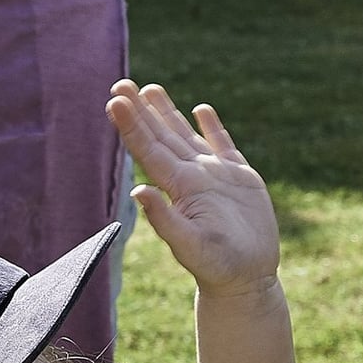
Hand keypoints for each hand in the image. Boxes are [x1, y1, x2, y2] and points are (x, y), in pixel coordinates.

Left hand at [107, 80, 280, 299]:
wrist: (248, 279)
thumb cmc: (217, 267)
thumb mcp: (190, 245)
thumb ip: (164, 219)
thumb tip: (138, 192)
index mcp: (179, 188)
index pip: (149, 149)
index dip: (132, 124)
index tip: (115, 100)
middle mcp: (192, 177)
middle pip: (161, 136)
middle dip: (141, 110)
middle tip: (120, 83)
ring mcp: (215, 176)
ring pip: (186, 136)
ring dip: (167, 113)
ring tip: (150, 89)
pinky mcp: (240, 179)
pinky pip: (223, 146)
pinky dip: (212, 127)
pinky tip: (201, 110)